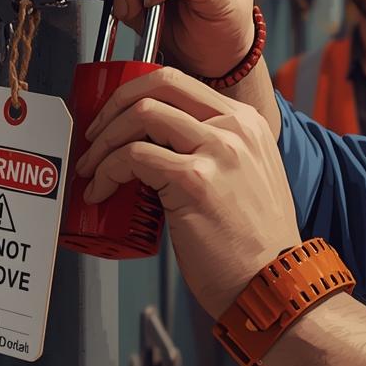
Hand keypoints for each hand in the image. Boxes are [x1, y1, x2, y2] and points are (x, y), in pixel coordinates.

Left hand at [73, 67, 302, 315]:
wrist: (272, 283)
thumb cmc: (255, 244)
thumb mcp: (248, 178)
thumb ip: (217, 154)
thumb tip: (159, 147)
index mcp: (248, 124)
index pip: (180, 82)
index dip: (136, 95)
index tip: (115, 118)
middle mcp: (235, 128)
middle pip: (159, 83)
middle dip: (115, 105)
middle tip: (95, 135)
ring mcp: (218, 151)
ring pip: (141, 114)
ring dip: (104, 140)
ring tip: (92, 167)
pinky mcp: (195, 180)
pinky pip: (133, 157)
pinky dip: (105, 172)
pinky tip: (101, 192)